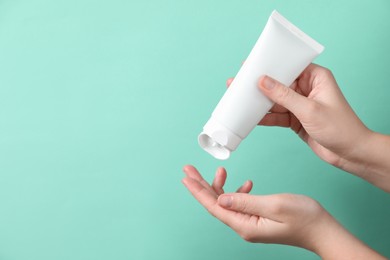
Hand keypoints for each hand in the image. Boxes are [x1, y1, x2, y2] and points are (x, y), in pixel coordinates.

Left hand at [182, 165, 384, 258]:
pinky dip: (239, 192)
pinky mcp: (258, 220)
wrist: (324, 231)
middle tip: (189, 169)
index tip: (186, 177)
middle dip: (201, 185)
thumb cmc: (305, 218)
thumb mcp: (274, 205)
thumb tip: (221, 199)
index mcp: (245, 225)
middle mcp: (244, 226)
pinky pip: (241, 204)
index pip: (213, 206)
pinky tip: (246, 183)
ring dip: (220, 186)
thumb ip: (245, 201)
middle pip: (215, 204)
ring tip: (220, 170)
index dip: (198, 190)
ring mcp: (251, 224)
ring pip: (227, 202)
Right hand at [228, 64, 389, 190]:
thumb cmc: (340, 128)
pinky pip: (276, 115)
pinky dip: (265, 117)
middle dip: (259, 85)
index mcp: (315, 77)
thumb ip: (284, 96)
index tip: (250, 65)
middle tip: (238, 83)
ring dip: (259, 102)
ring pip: (275, 101)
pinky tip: (251, 116)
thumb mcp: (309, 110)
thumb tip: (262, 81)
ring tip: (239, 100)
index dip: (269, 65)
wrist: (349, 154)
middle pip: (278, 83)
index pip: (288, 66)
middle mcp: (306, 88)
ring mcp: (300, 104)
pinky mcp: (295, 119)